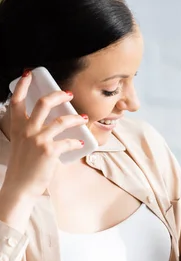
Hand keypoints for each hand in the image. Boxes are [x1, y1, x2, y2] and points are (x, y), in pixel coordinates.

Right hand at [2, 70, 87, 201]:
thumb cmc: (23, 168)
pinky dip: (76, 141)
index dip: (23, 85)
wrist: (20, 187)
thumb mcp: (21, 145)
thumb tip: (52, 124)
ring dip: (75, 117)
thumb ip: (31, 133)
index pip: (17, 100)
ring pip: (61, 120)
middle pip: (43, 103)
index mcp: (17, 127)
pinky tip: (80, 142)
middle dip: (58, 95)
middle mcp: (27, 130)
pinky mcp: (49, 151)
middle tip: (68, 94)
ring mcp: (38, 140)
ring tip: (83, 118)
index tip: (29, 74)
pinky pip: (68, 142)